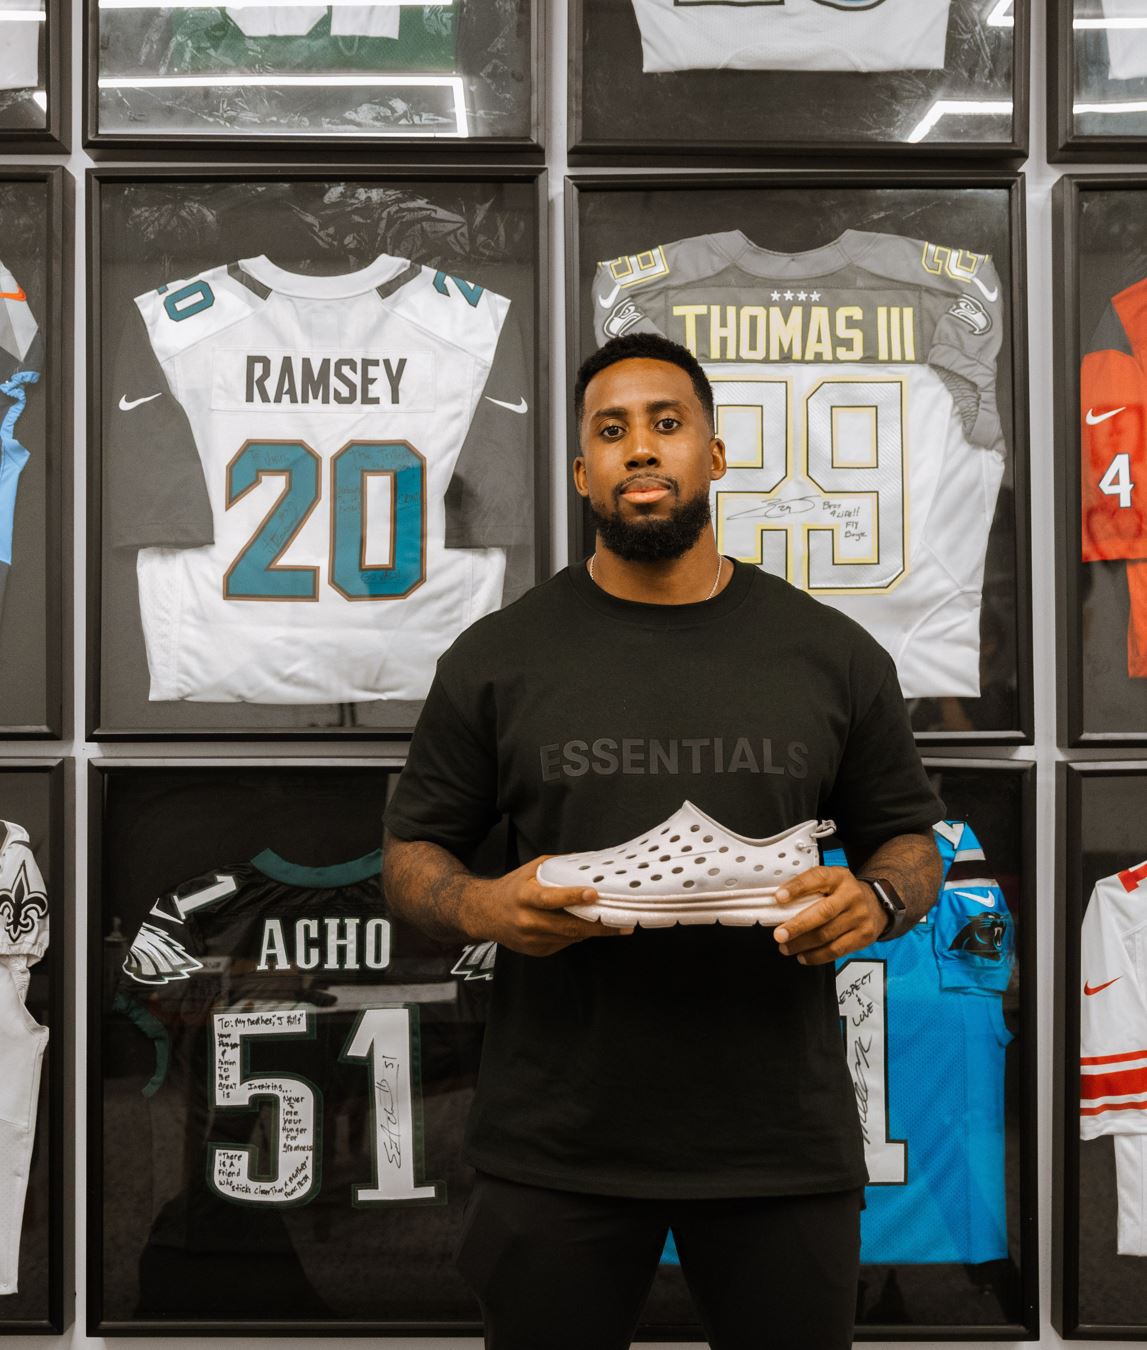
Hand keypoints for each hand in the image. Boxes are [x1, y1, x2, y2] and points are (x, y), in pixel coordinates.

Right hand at [464, 856, 631, 957]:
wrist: (484, 913)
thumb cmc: (512, 888)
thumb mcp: (530, 870)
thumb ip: (557, 867)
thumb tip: (588, 862)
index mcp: (524, 896)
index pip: (550, 898)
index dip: (572, 897)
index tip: (594, 894)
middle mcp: (527, 920)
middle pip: (567, 926)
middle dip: (597, 925)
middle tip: (622, 922)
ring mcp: (531, 939)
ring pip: (569, 937)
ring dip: (593, 932)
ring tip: (616, 926)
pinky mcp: (536, 951)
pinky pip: (564, 943)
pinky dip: (578, 935)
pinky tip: (590, 929)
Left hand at [771, 866, 885, 965]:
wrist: (877, 904)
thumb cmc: (843, 893)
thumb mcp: (830, 881)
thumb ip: (809, 888)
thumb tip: (779, 903)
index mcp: (839, 877)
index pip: (817, 878)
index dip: (797, 888)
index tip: (779, 897)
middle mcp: (852, 895)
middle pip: (823, 912)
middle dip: (798, 926)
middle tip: (779, 935)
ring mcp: (860, 917)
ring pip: (827, 935)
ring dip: (802, 944)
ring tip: (786, 947)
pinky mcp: (864, 936)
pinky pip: (836, 950)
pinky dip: (816, 956)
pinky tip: (803, 956)